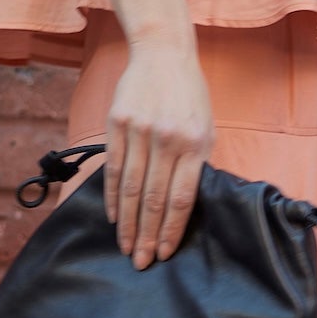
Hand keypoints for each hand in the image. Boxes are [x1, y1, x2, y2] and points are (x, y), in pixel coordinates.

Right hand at [102, 38, 211, 267]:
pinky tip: (112, 216)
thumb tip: (183, 206)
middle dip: (146, 235)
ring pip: (129, 188)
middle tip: (139, 263)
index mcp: (195, 145)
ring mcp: (140, 132)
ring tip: (124, 246)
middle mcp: (167, 140)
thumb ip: (197, 164)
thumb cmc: (190, 96)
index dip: (170, 230)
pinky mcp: (118, 124)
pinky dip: (110, 196)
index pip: (181, 199)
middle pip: (153, 199)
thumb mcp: (206, 128)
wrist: (163, 54)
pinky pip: (112, 168)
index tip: (163, 253)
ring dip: (126, 223)